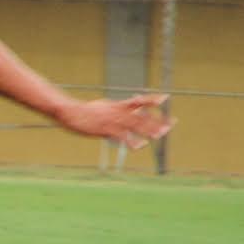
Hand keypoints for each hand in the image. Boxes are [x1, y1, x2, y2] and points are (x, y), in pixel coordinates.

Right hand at [56, 94, 172, 148]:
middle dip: (157, 120)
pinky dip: (131, 142)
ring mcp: (112, 121)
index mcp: (118, 105)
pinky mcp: (106, 130)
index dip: (153, 99)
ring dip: (148, 130)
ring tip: (161, 135)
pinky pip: (122, 137)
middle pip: (142, 116)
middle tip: (172, 123)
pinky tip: (140, 146)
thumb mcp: (105, 105)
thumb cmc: (87, 111)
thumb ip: (119, 108)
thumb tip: (129, 108)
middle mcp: (118, 112)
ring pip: (135, 126)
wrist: (71, 112)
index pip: (139, 101)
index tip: (166, 98)